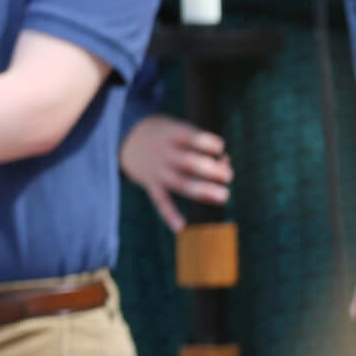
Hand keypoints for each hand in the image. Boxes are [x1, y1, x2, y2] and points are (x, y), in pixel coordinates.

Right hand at [119, 114, 229, 231]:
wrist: (128, 140)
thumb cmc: (167, 135)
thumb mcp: (178, 129)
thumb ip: (202, 146)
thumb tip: (225, 165)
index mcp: (171, 135)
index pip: (192, 138)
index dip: (209, 144)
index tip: (220, 147)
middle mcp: (163, 153)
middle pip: (188, 163)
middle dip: (211, 170)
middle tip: (227, 177)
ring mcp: (157, 170)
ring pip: (180, 183)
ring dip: (203, 191)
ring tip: (224, 196)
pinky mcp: (151, 184)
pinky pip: (161, 201)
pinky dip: (169, 215)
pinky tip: (181, 227)